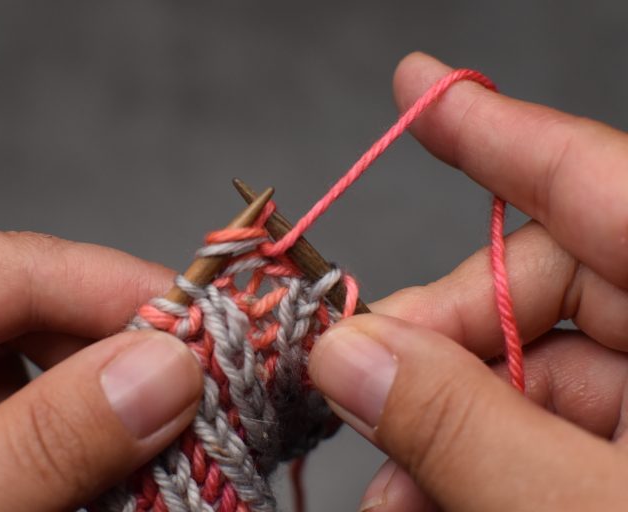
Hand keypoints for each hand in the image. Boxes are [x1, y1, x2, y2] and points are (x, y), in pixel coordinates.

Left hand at [0, 227, 201, 510]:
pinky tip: (67, 478)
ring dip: (75, 411)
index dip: (114, 290)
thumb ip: (45, 441)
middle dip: (100, 364)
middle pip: (11, 312)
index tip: (200, 329)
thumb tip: (168, 372)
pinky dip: (37, 440)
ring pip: (6, 363)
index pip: (1, 264)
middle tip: (178, 409)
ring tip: (130, 458)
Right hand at [308, 52, 627, 510]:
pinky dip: (487, 458)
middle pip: (549, 288)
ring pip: (541, 369)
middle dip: (437, 339)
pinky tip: (436, 496)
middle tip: (355, 392)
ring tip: (393, 491)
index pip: (601, 185)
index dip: (497, 129)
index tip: (417, 86)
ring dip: (448, 421)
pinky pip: (559, 427)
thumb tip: (347, 354)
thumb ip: (467, 429)